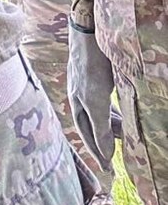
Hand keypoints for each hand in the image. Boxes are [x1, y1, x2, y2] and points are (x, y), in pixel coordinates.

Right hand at [68, 23, 115, 170]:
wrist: (90, 34)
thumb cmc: (90, 68)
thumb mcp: (96, 102)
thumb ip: (100, 128)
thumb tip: (106, 154)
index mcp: (76, 105)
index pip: (86, 136)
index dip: (97, 153)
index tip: (109, 170)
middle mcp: (80, 97)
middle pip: (93, 126)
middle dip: (106, 140)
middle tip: (122, 153)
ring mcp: (89, 86)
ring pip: (101, 113)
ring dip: (113, 126)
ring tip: (126, 135)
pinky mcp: (99, 76)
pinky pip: (107, 101)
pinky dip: (115, 111)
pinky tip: (124, 112)